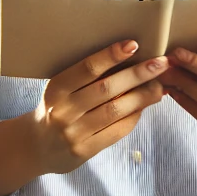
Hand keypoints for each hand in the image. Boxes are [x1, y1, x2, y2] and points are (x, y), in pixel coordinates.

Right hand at [0, 40, 167, 195]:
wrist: (35, 147)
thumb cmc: (56, 109)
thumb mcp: (62, 90)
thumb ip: (88, 78)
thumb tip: (131, 58)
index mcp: (56, 89)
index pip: (86, 68)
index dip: (111, 56)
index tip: (134, 44)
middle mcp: (62, 111)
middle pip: (106, 89)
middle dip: (138, 74)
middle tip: (161, 63)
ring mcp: (73, 133)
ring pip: (115, 111)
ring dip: (142, 96)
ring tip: (160, 86)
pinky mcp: (83, 151)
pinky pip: (116, 131)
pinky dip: (134, 117)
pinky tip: (144, 106)